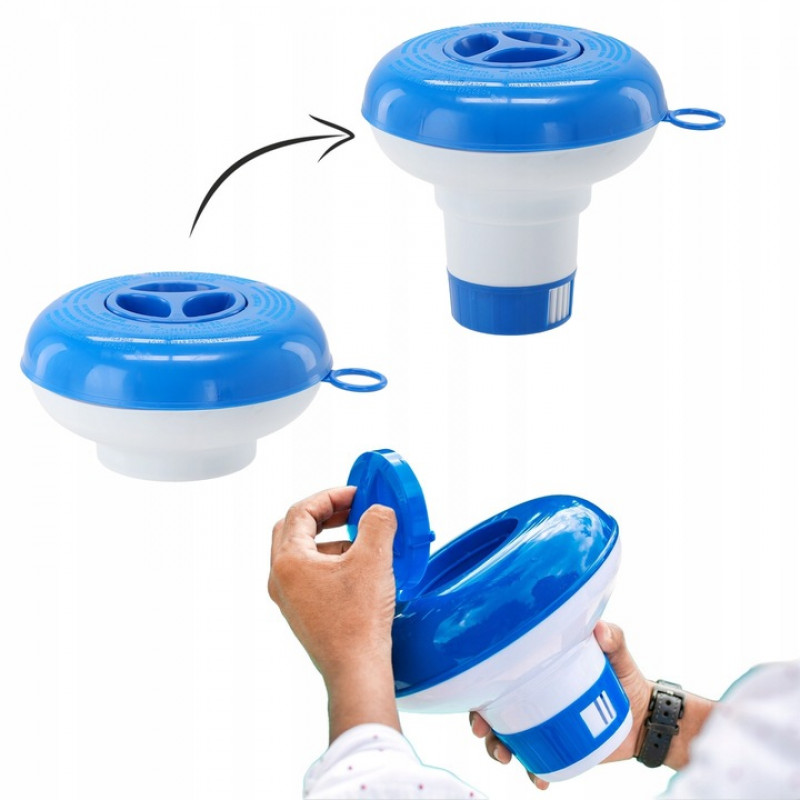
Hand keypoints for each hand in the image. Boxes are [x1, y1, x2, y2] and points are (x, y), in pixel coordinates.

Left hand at [268, 486, 399, 740]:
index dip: (330, 496)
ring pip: (302, 551)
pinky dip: (330, 560)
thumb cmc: (359, 620)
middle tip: (350, 509)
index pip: (302, 511)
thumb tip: (379, 511)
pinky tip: (358, 567)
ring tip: (360, 539)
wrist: (356, 670)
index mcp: (288, 561)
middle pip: (293, 528)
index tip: (355, 494)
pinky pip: (309, 573)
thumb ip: (377, 523)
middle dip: (324, 514)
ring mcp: (288, 598)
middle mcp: (280, 578)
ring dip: (329, 537)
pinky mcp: (302, 612)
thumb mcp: (374, 559)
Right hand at [469, 621, 652, 789]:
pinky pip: (534, 760)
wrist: (647, 719)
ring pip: (506, 736)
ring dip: (498, 749)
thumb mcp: (618, 655)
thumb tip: (600, 630)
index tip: (476, 700)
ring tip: (509, 760)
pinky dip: (532, 771)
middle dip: (480, 723)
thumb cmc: (627, 677)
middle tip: (484, 735)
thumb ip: (614, 639)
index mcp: (537, 666)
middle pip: (493, 707)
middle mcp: (532, 693)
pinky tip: (539, 780)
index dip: (479, 685)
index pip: (499, 672)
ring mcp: (541, 722)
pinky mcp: (555, 746)